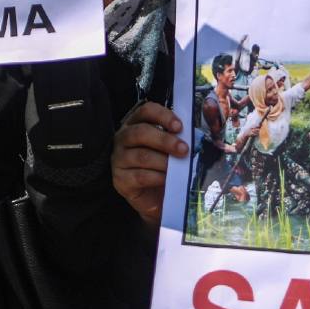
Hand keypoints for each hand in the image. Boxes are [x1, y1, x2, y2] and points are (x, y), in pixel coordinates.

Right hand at [112, 102, 186, 227]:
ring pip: (141, 156)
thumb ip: (176, 138)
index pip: (146, 111)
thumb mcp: (170, 148)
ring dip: (163, 161)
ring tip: (178, 168)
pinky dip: (157, 177)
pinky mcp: (119, 180)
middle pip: (141, 132)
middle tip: (184, 149)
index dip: (163, 116)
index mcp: (136, 123)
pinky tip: (167, 179)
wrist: (156, 197)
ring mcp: (118, 159)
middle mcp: (123, 138)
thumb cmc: (163, 166)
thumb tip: (191, 134)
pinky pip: (140, 176)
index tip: (179, 127)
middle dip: (165, 140)